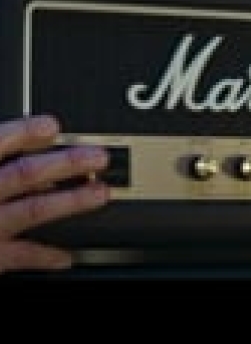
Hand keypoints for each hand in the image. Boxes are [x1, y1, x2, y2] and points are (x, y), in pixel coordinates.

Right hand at [0, 114, 109, 273]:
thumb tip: (19, 140)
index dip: (24, 133)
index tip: (52, 125)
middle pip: (24, 174)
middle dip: (65, 164)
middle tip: (97, 156)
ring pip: (31, 210)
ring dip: (69, 202)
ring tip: (99, 193)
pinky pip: (18, 257)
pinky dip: (43, 257)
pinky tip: (66, 257)